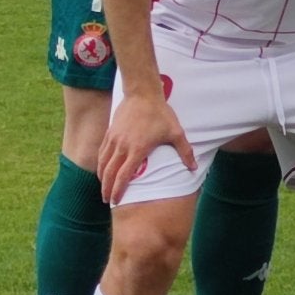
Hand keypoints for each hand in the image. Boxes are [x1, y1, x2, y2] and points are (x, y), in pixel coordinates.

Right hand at [99, 88, 192, 203]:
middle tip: (107, 200)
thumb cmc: (161, 114)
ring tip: (104, 189)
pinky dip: (100, 164)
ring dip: (102, 178)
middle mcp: (122, 146)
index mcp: (137, 149)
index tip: (116, 201)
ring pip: (103, 163)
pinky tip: (102, 170)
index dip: (118, 190)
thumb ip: (185, 151)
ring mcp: (113, 139)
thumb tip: (193, 168)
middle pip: (109, 173)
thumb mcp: (176, 132)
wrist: (142, 94)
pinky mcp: (109, 133)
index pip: (123, 175)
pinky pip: (101, 152)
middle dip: (107, 189)